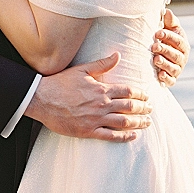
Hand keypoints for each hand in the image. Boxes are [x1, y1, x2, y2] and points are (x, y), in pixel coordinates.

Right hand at [25, 53, 151, 141]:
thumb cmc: (60, 83)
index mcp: (101, 89)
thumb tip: (117, 55)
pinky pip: (111, 136)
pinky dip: (124, 137)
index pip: (127, 91)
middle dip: (143, 108)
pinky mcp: (88, 131)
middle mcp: (101, 104)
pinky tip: (133, 136)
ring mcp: (95, 119)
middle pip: (129, 107)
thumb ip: (102, 63)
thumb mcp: (82, 69)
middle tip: (151, 109)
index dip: (140, 94)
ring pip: (123, 122)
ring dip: (138, 122)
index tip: (147, 95)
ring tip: (147, 122)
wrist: (42, 99)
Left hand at [151, 9, 189, 86]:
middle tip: (154, 47)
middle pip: (176, 55)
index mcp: (182, 44)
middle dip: (165, 50)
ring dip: (165, 64)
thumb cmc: (165, 38)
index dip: (168, 36)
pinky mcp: (171, 79)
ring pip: (173, 68)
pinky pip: (171, 80)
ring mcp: (177, 69)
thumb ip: (169, 21)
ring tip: (155, 60)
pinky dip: (166, 78)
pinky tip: (160, 75)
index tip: (157, 33)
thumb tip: (167, 11)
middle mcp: (182, 57)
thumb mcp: (168, 28)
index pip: (178, 40)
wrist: (160, 54)